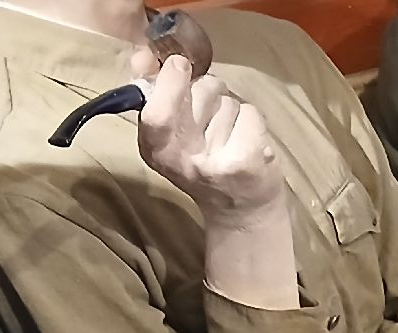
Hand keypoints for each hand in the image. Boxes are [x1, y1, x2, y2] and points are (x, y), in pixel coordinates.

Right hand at [137, 56, 283, 221]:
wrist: (241, 212)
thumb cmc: (203, 164)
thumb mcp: (170, 136)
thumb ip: (155, 94)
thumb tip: (144, 56)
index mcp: (155, 150)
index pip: (156, 111)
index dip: (171, 81)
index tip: (180, 65)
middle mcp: (183, 159)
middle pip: (201, 91)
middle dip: (209, 91)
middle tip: (212, 119)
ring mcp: (216, 162)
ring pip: (228, 101)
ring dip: (231, 111)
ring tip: (229, 139)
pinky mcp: (246, 161)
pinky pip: (250, 112)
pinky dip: (253, 121)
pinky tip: (248, 144)